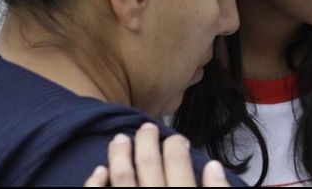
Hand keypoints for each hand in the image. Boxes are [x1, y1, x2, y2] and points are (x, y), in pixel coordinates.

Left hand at [84, 123, 229, 186]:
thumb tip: (215, 167)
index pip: (178, 162)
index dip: (176, 146)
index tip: (176, 139)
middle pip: (148, 164)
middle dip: (147, 141)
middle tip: (146, 128)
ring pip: (122, 178)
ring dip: (120, 155)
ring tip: (119, 139)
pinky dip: (96, 184)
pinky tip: (99, 171)